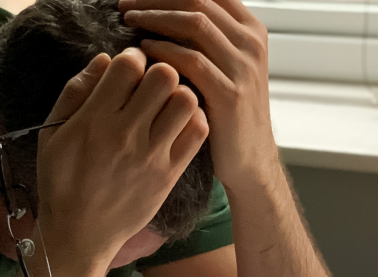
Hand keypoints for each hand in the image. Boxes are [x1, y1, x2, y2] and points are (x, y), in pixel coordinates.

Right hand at [36, 48, 208, 264]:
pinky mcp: (169, 175)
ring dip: (180, 94)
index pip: (129, 65)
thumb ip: (76, 92)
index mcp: (94, 120)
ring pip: (186, 101)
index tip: (131, 66)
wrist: (79, 235)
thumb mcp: (52, 133)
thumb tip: (105, 59)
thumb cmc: (61, 182)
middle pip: (164, 77)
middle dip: (160, 70)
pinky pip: (197, 133)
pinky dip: (193, 120)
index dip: (133, 56)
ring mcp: (151, 157)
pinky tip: (177, 125)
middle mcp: (126, 135)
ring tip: (167, 104)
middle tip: (153, 82)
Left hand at [119, 0, 278, 187]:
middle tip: (125, 4)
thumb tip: (165, 10)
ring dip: (155, 17)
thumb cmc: (227, 111)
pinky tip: (143, 52)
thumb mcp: (226, 65)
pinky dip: (163, 51)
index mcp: (251, 29)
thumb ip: (207, 37)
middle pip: (198, 0)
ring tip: (129, 21)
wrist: (249, 159)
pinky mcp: (230, 94)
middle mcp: (251, 43)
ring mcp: (244, 68)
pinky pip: (191, 61)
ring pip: (194, 23)